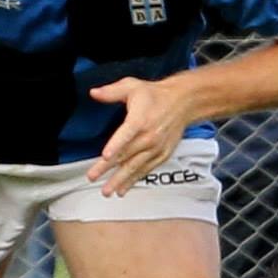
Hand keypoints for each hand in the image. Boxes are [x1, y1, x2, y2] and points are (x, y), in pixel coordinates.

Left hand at [86, 74, 197, 195]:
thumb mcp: (132, 86)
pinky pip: (146, 170)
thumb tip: (94, 92)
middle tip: (93, 177)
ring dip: (120, 180)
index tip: (105, 156)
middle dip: (107, 168)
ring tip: (107, 191)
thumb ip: (111, 91)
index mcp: (140, 120)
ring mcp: (156, 148)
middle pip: (126, 155)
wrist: (184, 103)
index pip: (126, 134)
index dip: (116, 146)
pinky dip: (134, 180)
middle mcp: (149, 136)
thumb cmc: (156, 95)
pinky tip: (123, 189)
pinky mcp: (162, 155)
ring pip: (135, 167)